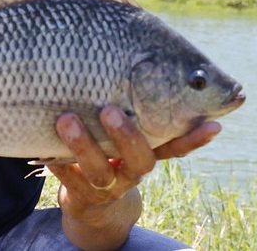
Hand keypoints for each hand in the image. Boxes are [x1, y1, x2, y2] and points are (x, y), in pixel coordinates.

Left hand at [47, 106, 220, 248]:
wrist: (89, 201)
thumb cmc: (107, 146)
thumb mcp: (125, 129)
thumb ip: (134, 103)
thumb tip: (146, 55)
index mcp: (148, 153)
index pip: (176, 145)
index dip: (194, 138)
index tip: (212, 124)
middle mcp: (132, 171)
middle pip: (139, 159)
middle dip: (126, 136)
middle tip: (109, 109)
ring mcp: (107, 186)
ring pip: (99, 170)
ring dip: (83, 145)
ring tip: (66, 119)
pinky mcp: (81, 195)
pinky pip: (67, 179)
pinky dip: (56, 163)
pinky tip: (45, 148)